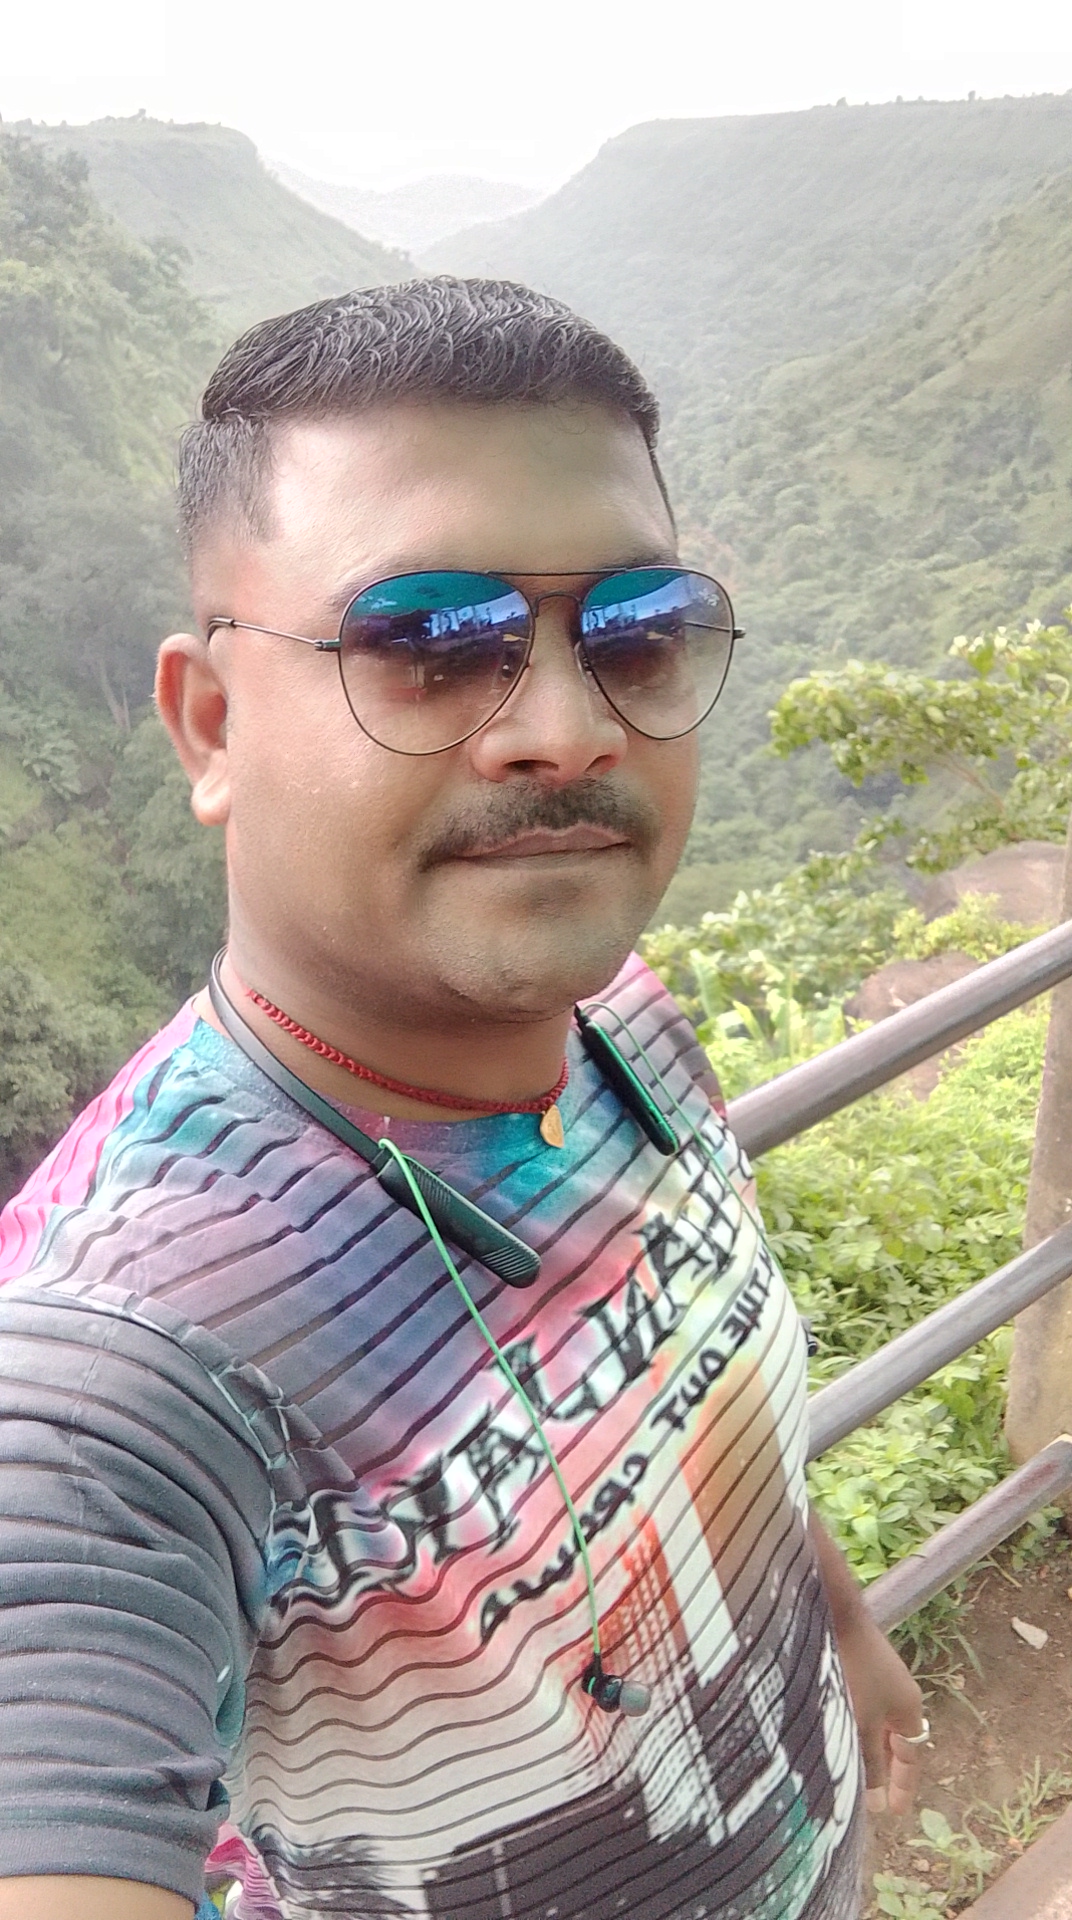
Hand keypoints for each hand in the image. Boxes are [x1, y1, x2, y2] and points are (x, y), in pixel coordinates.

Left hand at [835, 1608, 926, 1815]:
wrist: (835, 1611)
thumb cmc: (852, 1669)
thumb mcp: (860, 1722)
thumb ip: (868, 1761)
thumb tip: (875, 1799)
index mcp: (908, 1708)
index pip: (910, 1757)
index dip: (902, 1786)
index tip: (893, 1812)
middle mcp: (899, 1693)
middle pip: (894, 1741)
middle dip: (883, 1771)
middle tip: (869, 1800)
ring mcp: (880, 1677)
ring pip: (876, 1725)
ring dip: (865, 1749)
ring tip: (847, 1774)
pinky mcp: (858, 1664)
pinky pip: (862, 1708)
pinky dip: (853, 1728)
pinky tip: (833, 1735)